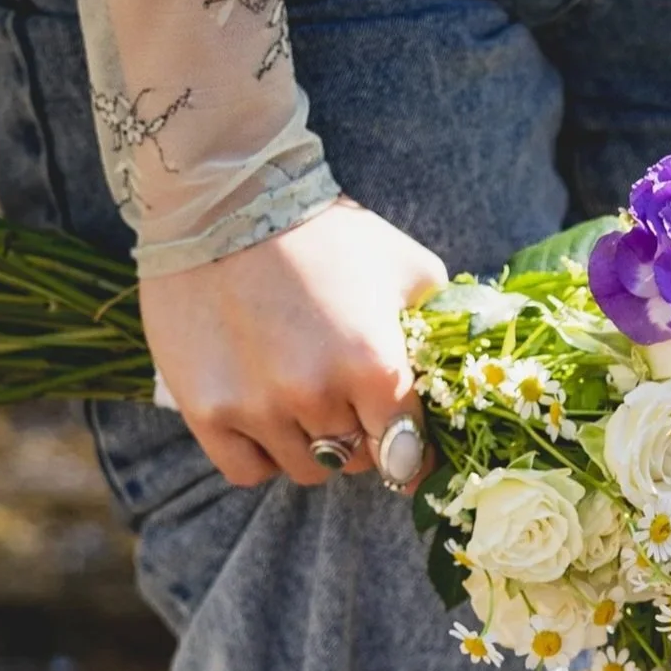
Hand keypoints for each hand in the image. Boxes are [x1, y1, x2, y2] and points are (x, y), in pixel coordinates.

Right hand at [139, 198, 445, 488]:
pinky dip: (262, 454)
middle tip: (348, 396)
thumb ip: (439, 330)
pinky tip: (266, 416)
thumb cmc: (325, 233)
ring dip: (313, 444)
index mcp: (375, 363)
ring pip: (307, 469)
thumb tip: (462, 377)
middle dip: (362, 435)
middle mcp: (317, 393)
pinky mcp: (207, 410)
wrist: (225, 199)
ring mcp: (257, 406)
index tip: (408, 445)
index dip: (413, 452)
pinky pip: (247, 471)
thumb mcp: (406, 268)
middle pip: (359, 461)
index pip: (409, 453)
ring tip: (304, 396)